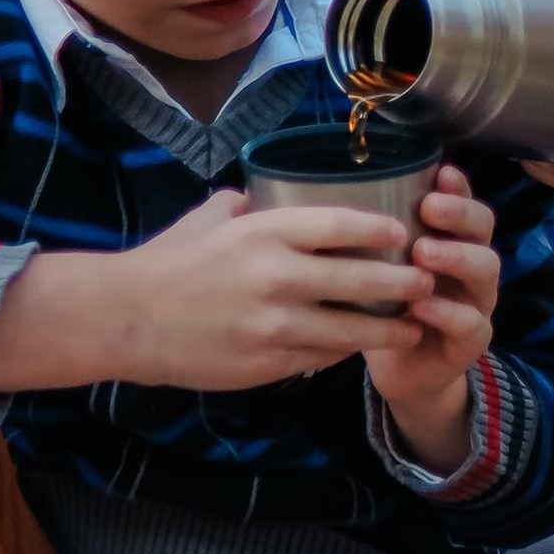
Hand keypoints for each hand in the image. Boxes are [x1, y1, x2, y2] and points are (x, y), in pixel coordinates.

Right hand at [0, 192, 434, 397]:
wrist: (126, 320)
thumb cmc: (168, 262)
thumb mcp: (210, 218)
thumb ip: (249, 205)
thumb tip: (272, 191)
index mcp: (264, 232)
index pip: (343, 225)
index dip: (383, 230)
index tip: (406, 232)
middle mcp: (277, 277)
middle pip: (362, 280)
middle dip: (404, 283)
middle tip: (427, 280)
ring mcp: (275, 325)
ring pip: (352, 329)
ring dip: (388, 328)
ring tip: (412, 324)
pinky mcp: (269, 362)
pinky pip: (323, 357)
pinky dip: (345, 352)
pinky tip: (360, 348)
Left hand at [365, 175, 505, 473]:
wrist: (401, 371)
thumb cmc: (381, 307)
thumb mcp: (370, 267)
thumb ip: (361, 235)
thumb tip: (308, 190)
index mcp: (449, 236)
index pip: (461, 199)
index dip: (456, 185)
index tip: (439, 172)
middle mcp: (470, 262)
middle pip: (483, 226)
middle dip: (459, 213)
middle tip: (429, 208)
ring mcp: (477, 301)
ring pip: (485, 269)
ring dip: (456, 257)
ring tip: (424, 253)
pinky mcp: (472, 340)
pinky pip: (472, 323)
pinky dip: (448, 312)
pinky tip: (423, 306)